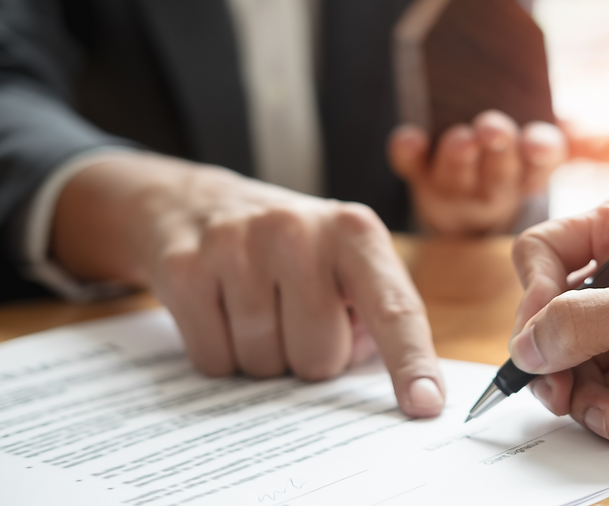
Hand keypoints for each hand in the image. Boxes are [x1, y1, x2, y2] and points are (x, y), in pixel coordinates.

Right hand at [52, 153, 444, 416]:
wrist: (193, 203)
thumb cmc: (289, 251)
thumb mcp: (344, 264)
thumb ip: (374, 319)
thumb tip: (392, 388)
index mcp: (354, 232)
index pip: (393, 309)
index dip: (411, 362)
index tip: (425, 404)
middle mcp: (298, 230)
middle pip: (319, 359)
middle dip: (310, 358)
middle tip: (292, 316)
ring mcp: (236, 245)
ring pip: (265, 366)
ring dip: (264, 356)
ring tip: (255, 307)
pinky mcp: (184, 269)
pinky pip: (215, 362)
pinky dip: (221, 354)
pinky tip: (220, 310)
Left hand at [388, 110, 566, 235]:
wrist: (465, 180)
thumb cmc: (516, 156)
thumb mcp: (554, 145)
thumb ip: (590, 142)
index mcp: (529, 173)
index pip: (540, 165)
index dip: (539, 154)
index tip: (539, 143)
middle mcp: (493, 185)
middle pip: (498, 171)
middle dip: (497, 149)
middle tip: (494, 129)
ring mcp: (455, 184)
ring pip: (456, 174)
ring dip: (458, 156)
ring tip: (460, 137)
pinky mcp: (420, 176)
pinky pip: (410, 167)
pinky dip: (407, 153)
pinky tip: (408, 139)